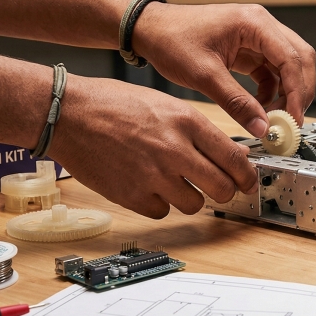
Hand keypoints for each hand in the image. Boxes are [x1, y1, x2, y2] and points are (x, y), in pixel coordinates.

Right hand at [50, 75, 257, 217]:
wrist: (68, 114)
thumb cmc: (113, 103)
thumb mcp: (164, 104)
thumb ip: (195, 130)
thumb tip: (225, 154)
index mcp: (187, 122)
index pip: (234, 158)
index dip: (246, 175)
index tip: (247, 181)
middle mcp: (175, 150)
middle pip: (222, 187)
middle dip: (225, 191)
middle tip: (219, 188)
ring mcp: (154, 176)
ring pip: (194, 204)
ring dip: (189, 197)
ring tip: (174, 182)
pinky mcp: (132, 196)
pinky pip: (161, 212)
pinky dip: (158, 204)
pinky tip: (147, 185)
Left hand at [132, 3, 315, 136]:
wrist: (150, 30)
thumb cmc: (171, 39)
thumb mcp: (204, 75)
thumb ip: (236, 102)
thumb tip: (261, 125)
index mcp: (254, 22)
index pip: (292, 58)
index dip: (297, 90)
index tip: (294, 117)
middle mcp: (261, 25)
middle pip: (299, 59)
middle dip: (299, 91)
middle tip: (291, 120)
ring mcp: (256, 37)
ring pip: (288, 66)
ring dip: (286, 93)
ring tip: (273, 118)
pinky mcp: (249, 49)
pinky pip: (271, 72)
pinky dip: (271, 92)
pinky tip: (259, 108)